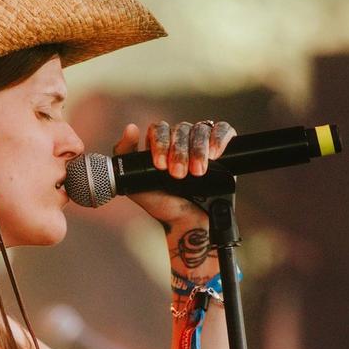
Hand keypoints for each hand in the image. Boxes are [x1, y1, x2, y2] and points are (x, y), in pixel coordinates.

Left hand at [112, 120, 236, 226]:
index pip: (160, 129)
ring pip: (200, 130)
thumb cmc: (161, 203)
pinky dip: (219, 139)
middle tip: (178, 175)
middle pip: (181, 129)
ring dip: (198, 151)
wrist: (187, 222)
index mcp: (160, 143)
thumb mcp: (134, 182)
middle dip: (179, 153)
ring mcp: (202, 142)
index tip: (160, 166)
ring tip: (197, 173)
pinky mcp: (223, 148)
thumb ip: (124, 155)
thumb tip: (131, 127)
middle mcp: (181, 139)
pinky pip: (223, 130)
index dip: (160, 143)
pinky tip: (215, 154)